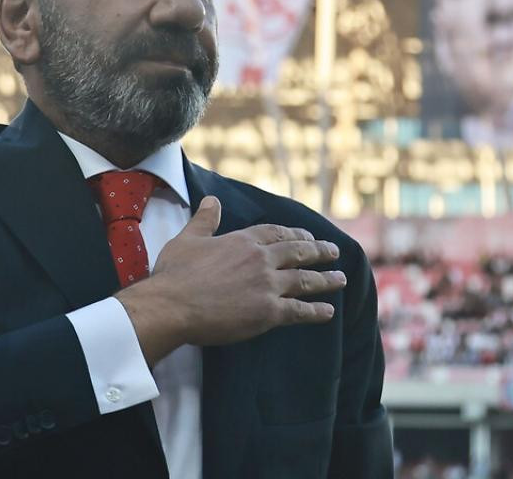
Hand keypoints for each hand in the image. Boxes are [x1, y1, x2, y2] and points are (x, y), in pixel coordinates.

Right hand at [115, 196, 343, 365]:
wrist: (172, 305)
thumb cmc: (175, 274)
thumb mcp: (188, 239)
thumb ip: (204, 220)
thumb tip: (212, 200)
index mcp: (242, 241)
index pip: (276, 233)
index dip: (294, 234)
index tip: (307, 237)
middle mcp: (260, 260)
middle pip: (297, 252)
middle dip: (319, 251)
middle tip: (334, 252)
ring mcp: (267, 286)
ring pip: (305, 280)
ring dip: (326, 279)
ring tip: (340, 278)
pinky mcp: (268, 313)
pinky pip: (299, 311)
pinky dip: (316, 311)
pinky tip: (328, 312)